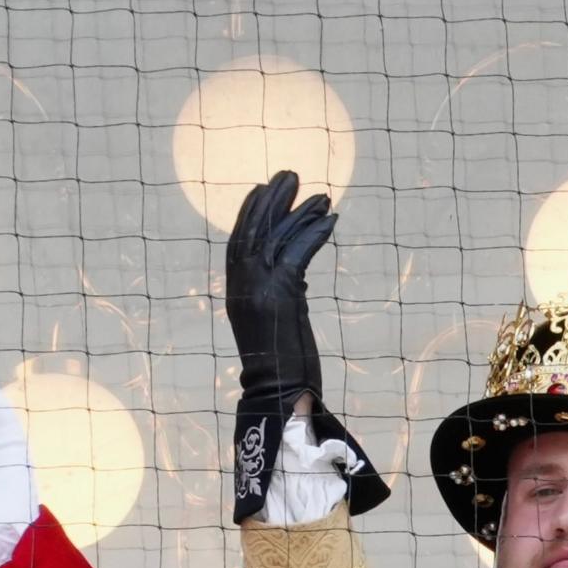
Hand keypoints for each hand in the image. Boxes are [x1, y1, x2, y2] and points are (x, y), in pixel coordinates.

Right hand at [224, 170, 340, 413]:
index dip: (251, 211)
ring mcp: (258, 287)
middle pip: (254, 229)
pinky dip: (314, 233)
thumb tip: (296, 275)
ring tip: (322, 194)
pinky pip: (298, 252)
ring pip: (277, 237)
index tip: (265, 187)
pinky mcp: (280, 294)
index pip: (238, 240)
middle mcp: (242, 284)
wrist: (279, 393)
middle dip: (274, 199)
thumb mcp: (275, 320)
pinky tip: (331, 219)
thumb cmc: (281, 366)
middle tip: (292, 174)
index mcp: (236, 289)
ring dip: (301, 212)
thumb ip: (279, 293)